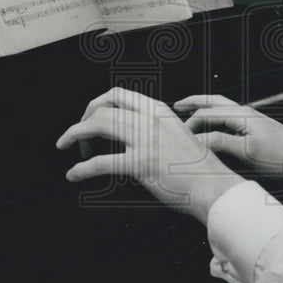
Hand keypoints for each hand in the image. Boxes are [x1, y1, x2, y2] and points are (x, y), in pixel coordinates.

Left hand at [56, 87, 243, 223]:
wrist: (214, 186)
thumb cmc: (200, 168)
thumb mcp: (179, 135)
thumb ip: (157, 130)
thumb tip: (133, 134)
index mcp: (159, 111)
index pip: (119, 95)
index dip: (97, 104)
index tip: (89, 117)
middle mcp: (150, 120)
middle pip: (103, 108)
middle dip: (82, 121)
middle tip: (75, 136)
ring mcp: (145, 140)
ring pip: (97, 126)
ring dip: (75, 136)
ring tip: (67, 148)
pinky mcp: (140, 164)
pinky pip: (100, 162)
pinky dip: (81, 169)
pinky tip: (74, 174)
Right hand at [174, 95, 282, 197]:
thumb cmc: (281, 157)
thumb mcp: (247, 152)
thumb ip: (221, 143)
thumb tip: (199, 140)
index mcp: (242, 115)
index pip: (207, 113)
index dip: (190, 122)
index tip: (177, 134)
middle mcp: (245, 114)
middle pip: (214, 103)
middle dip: (195, 103)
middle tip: (177, 106)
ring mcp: (251, 121)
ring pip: (222, 110)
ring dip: (205, 110)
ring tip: (191, 114)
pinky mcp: (255, 131)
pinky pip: (230, 120)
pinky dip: (216, 120)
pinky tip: (213, 130)